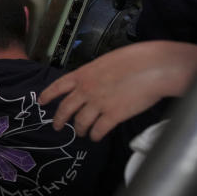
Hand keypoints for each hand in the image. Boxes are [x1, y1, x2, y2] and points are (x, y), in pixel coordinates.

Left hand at [39, 41, 196, 140]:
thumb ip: (96, 73)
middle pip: (65, 109)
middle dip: (59, 119)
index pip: (58, 86)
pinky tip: (96, 136)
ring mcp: (98, 104)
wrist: (155, 67)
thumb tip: (95, 80)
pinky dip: (95, 135)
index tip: (41, 102)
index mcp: (84, 74)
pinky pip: (98, 130)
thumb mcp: (107, 61)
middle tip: (57, 126)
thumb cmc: (137, 58)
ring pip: (80, 122)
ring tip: (81, 133)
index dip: (48, 95)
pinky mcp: (113, 116)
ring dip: (79, 129)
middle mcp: (86, 90)